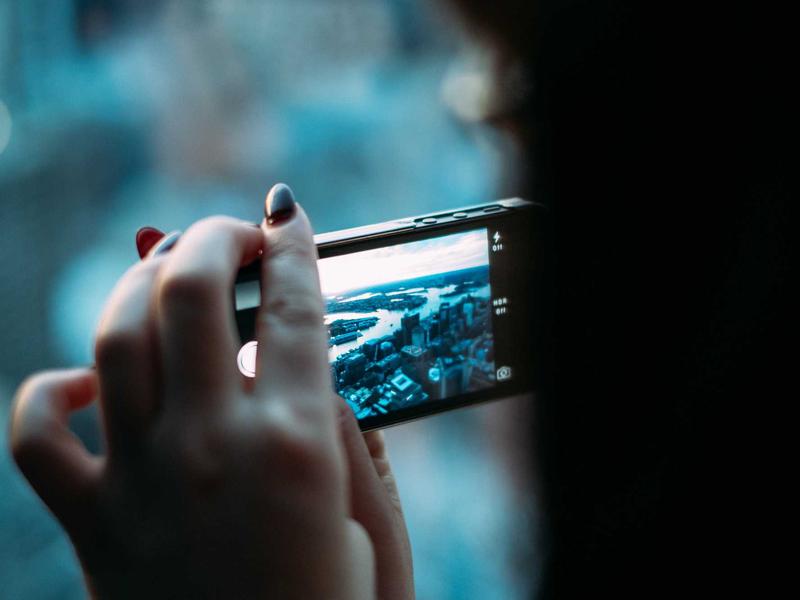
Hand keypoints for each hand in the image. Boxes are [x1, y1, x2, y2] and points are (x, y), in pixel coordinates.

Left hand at [9, 185, 412, 598]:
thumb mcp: (362, 515)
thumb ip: (335, 426)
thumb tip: (299, 357)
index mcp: (297, 446)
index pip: (295, 308)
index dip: (294, 245)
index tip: (286, 214)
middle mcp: (214, 448)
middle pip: (192, 292)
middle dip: (212, 238)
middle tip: (230, 236)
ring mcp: (144, 482)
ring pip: (114, 338)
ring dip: (140, 284)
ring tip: (166, 274)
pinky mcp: (93, 525)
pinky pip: (36, 436)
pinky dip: (51, 392)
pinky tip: (87, 383)